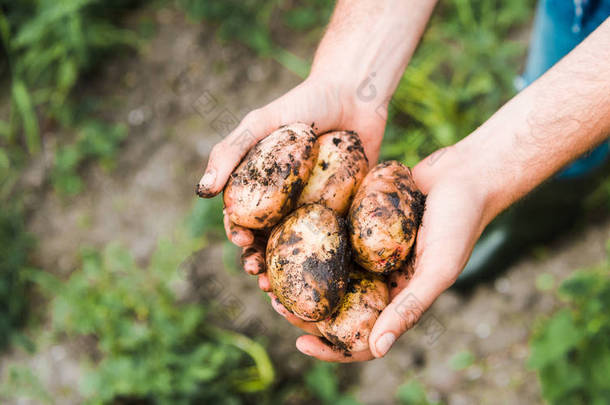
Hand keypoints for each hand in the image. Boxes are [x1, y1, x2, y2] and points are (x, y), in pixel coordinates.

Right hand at [198, 76, 387, 286]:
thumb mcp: (262, 123)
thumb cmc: (305, 104)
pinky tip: (326, 281)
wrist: (355, 94)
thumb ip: (231, 152)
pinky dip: (327, 266)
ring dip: (288, 274)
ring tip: (284, 289)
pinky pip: (335, 243)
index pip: (245, 219)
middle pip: (269, 242)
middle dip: (261, 264)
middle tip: (261, 276)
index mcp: (263, 187)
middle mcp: (287, 204)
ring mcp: (316, 211)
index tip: (243, 245)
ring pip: (299, 251)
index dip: (239, 236)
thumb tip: (201, 191)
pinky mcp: (346, 213)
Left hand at [291, 147, 491, 361]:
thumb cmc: (460, 224)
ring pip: (327, 272)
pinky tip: (285, 235)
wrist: (464, 175)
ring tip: (268, 271)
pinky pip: (330, 237)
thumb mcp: (438, 269)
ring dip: (298, 277)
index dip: (330, 347)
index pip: (360, 337)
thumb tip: (378, 348)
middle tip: (273, 301)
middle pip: (335, 305)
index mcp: (397, 299)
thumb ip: (410, 307)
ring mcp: (368, 252)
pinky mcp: (359, 223)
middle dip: (304, 310)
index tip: (300, 342)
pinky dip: (309, 242)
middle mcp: (379, 279)